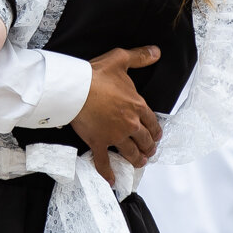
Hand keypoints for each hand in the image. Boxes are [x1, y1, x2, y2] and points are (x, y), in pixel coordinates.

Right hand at [71, 46, 161, 183]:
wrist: (75, 89)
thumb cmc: (96, 74)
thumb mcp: (121, 60)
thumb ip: (140, 57)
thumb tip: (156, 52)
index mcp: (137, 106)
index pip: (152, 123)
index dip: (156, 132)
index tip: (156, 138)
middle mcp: (129, 124)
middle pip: (144, 141)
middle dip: (149, 148)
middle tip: (149, 152)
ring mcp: (114, 136)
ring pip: (131, 153)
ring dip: (137, 160)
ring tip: (139, 163)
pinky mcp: (98, 142)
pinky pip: (104, 162)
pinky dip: (108, 173)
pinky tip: (111, 181)